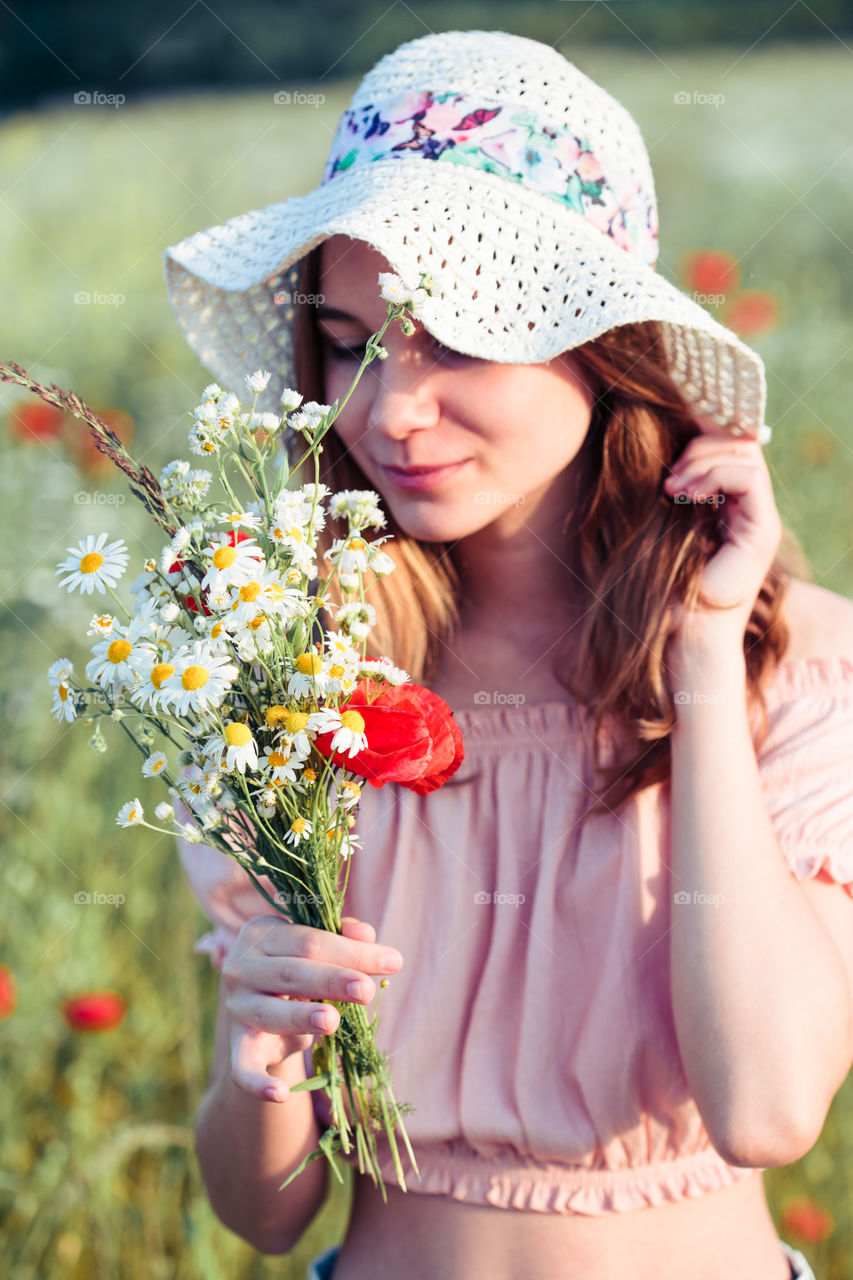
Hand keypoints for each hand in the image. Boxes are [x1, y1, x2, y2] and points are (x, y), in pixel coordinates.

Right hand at [222, 914, 402, 1100]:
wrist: (263, 1004)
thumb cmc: (300, 965)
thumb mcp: (317, 946)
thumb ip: (341, 937)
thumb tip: (366, 933)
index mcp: (262, 932)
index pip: (310, 939)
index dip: (351, 951)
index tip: (393, 961)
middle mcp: (241, 967)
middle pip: (292, 973)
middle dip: (333, 980)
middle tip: (367, 990)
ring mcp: (237, 1007)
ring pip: (270, 1013)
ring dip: (301, 1018)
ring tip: (333, 1021)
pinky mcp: (237, 1045)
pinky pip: (242, 1067)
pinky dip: (257, 1083)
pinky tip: (280, 1095)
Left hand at [663, 424, 781, 656]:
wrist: (683, 632)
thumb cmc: (664, 588)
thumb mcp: (661, 527)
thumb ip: (669, 493)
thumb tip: (650, 452)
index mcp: (729, 506)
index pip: (729, 448)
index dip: (702, 436)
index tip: (666, 445)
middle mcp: (750, 509)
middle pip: (740, 444)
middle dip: (700, 446)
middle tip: (667, 475)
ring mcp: (760, 520)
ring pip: (746, 455)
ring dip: (703, 460)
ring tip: (671, 487)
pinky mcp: (762, 532)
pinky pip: (749, 479)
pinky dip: (715, 476)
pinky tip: (685, 495)